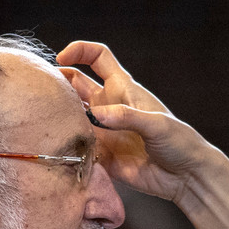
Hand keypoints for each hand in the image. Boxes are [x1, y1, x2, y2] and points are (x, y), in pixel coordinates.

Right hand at [56, 40, 228, 228]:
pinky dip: (66, 145)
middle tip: (43, 92)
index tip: (61, 57)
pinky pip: (77, 146)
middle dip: (58, 83)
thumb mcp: (157, 124)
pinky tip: (59, 148)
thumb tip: (97, 115)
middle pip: (76, 85)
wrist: (185, 177)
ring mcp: (103, 131)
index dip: (79, 51)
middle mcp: (109, 106)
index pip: (98, 58)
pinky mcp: (101, 154)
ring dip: (59, 115)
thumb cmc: (179, 143)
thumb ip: (127, 117)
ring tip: (46, 120)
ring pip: (71, 115)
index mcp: (123, 89)